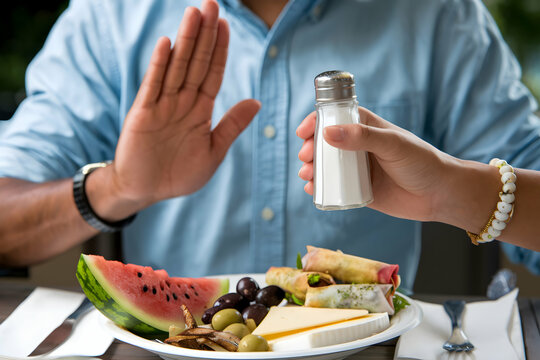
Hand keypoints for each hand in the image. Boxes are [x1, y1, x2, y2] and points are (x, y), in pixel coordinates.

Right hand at [112, 0, 259, 205]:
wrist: (145, 191)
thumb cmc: (178, 174)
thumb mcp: (213, 151)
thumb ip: (231, 126)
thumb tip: (256, 102)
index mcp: (200, 110)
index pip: (213, 73)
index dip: (220, 50)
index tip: (226, 26)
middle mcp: (182, 102)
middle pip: (197, 62)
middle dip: (205, 34)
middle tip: (212, 4)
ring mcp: (162, 105)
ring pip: (177, 67)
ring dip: (186, 40)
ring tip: (194, 13)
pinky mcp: (143, 113)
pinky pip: (153, 85)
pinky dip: (160, 65)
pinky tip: (167, 44)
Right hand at [296, 107, 455, 221]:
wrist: (439, 195)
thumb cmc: (421, 162)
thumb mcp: (392, 144)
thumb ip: (362, 137)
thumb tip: (327, 133)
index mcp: (365, 127)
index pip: (334, 118)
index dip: (315, 123)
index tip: (302, 132)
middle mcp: (357, 146)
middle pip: (323, 143)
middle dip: (309, 149)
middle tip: (307, 157)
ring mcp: (356, 169)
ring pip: (325, 166)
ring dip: (311, 169)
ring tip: (307, 175)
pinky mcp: (357, 190)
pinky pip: (333, 188)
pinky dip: (319, 188)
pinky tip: (313, 190)